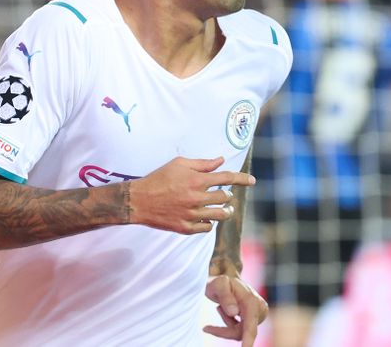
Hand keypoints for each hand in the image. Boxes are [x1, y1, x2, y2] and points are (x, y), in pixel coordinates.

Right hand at [129, 156, 254, 233]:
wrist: (138, 200)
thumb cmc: (159, 178)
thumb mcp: (179, 164)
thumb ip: (202, 163)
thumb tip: (220, 161)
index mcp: (197, 180)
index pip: (227, 178)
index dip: (242, 179)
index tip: (252, 181)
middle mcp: (197, 198)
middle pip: (225, 198)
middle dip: (227, 196)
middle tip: (225, 195)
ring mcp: (192, 215)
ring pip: (219, 215)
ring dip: (225, 211)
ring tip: (225, 209)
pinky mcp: (185, 228)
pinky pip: (206, 228)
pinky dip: (209, 223)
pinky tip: (205, 218)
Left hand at [203, 274, 267, 346]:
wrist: (226, 280)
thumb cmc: (220, 282)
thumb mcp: (218, 284)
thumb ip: (225, 296)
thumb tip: (234, 313)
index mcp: (251, 301)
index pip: (250, 325)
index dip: (248, 340)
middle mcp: (259, 308)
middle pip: (243, 332)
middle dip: (224, 331)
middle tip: (206, 328)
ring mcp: (258, 314)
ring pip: (241, 333)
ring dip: (227, 325)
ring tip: (219, 308)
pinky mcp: (255, 319)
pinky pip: (241, 331)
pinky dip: (229, 325)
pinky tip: (222, 310)